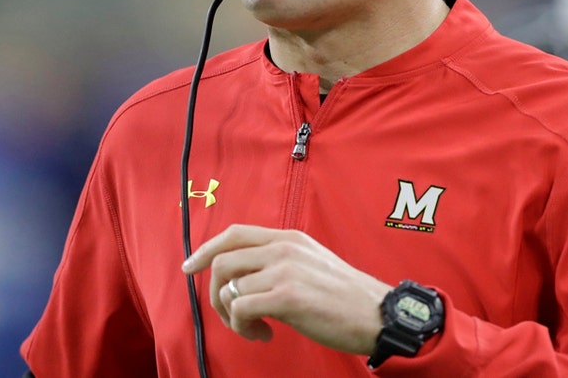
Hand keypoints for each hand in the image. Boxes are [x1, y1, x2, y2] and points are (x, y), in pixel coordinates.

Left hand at [182, 224, 392, 354]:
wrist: (377, 314)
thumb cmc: (345, 297)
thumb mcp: (311, 264)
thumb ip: (278, 262)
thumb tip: (242, 280)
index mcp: (289, 239)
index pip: (234, 233)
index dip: (205, 250)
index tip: (190, 267)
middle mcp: (284, 249)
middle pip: (223, 262)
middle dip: (216, 294)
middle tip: (232, 317)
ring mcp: (285, 271)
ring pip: (229, 289)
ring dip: (232, 317)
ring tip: (254, 329)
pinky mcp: (287, 297)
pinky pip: (241, 308)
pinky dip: (243, 327)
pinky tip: (264, 335)